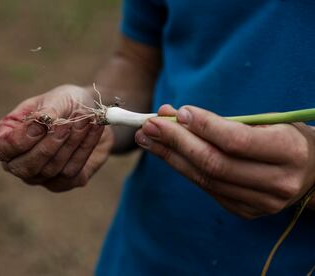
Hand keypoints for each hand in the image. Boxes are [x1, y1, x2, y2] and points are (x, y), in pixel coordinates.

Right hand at [0, 85, 113, 191]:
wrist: (92, 115)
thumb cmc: (66, 103)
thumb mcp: (57, 99)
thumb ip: (47, 111)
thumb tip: (41, 122)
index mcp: (8, 137)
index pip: (3, 149)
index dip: (20, 140)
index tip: (41, 124)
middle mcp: (20, 161)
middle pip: (27, 167)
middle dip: (48, 145)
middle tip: (66, 124)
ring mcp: (41, 176)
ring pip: (52, 169)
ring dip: (71, 143)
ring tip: (85, 119)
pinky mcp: (64, 183)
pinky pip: (73, 172)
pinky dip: (85, 149)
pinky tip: (93, 129)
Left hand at [136, 105, 314, 218]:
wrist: (309, 171)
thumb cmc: (282, 137)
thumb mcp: (265, 121)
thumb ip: (222, 120)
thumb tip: (173, 113)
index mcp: (288, 152)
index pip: (236, 141)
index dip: (204, 126)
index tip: (177, 112)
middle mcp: (277, 182)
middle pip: (214, 164)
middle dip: (176, 142)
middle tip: (149, 125)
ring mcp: (261, 202)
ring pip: (205, 179)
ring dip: (170, 156)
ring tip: (147, 138)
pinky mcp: (246, 211)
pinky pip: (207, 188)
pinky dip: (183, 169)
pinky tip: (166, 153)